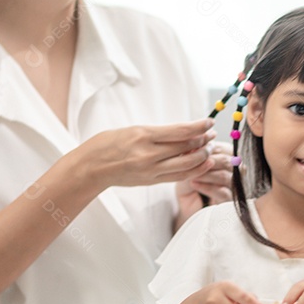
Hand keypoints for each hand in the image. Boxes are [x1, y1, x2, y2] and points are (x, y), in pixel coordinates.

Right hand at [76, 120, 215, 190]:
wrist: (90, 168)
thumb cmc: (107, 144)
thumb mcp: (132, 130)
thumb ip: (157, 133)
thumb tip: (184, 131)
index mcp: (143, 136)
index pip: (180, 131)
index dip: (199, 127)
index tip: (210, 122)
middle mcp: (148, 154)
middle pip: (186, 148)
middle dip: (204, 140)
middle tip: (212, 134)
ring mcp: (150, 170)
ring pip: (186, 165)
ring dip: (202, 156)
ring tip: (209, 148)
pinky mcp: (151, 181)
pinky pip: (178, 177)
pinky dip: (193, 170)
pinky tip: (202, 163)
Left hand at [175, 144, 234, 226]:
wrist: (188, 208)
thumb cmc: (189, 184)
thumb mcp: (188, 168)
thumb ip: (193, 157)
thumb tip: (194, 146)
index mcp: (228, 157)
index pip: (222, 148)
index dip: (206, 148)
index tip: (190, 151)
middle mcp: (236, 171)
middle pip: (227, 161)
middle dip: (207, 161)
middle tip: (191, 164)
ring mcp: (235, 187)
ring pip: (225, 176)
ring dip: (206, 174)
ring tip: (191, 175)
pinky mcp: (231, 202)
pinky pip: (222, 192)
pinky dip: (207, 187)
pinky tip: (194, 184)